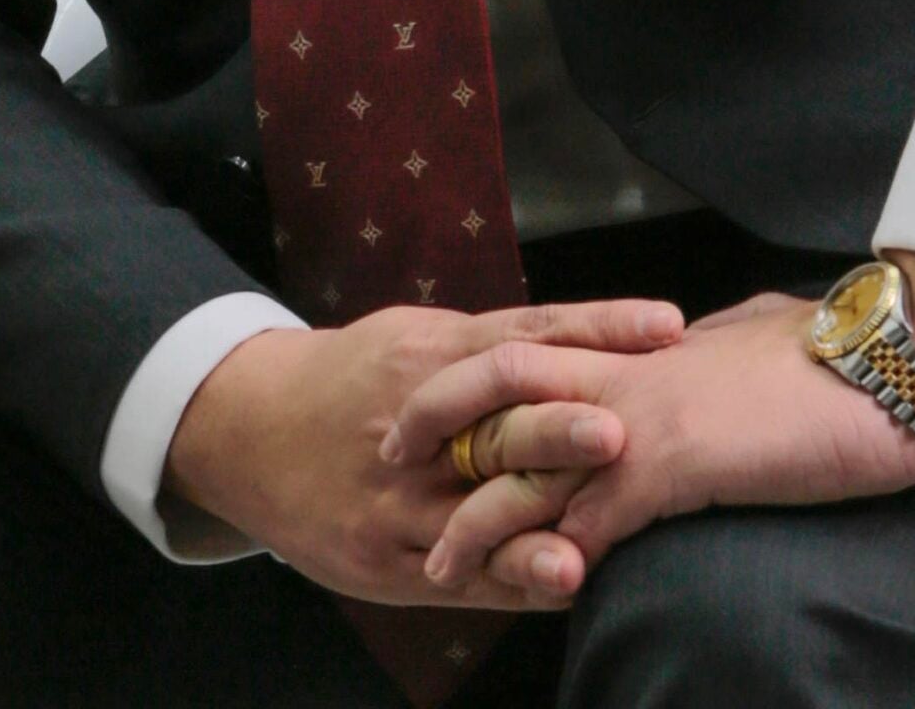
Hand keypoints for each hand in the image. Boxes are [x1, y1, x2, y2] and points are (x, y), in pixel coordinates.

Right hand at [160, 294, 682, 609]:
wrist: (251, 428)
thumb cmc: (353, 376)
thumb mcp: (412, 336)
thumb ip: (489, 344)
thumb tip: (586, 337)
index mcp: (432, 353)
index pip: (527, 336)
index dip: (595, 331)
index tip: (663, 327)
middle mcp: (418, 423)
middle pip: (496, 424)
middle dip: (557, 431)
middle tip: (623, 433)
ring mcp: (397, 496)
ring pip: (471, 513)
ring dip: (532, 530)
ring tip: (586, 549)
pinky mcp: (382, 554)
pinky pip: (453, 570)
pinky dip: (505, 578)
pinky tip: (555, 586)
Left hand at [389, 257, 914, 590]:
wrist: (892, 358)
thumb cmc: (835, 355)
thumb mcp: (749, 344)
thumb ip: (705, 352)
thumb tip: (696, 343)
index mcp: (645, 344)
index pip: (540, 349)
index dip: (479, 374)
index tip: (434, 402)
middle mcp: (631, 367)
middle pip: (501, 379)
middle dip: (438, 419)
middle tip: (387, 458)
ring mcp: (647, 411)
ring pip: (530, 454)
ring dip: (480, 512)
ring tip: (435, 559)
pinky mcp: (677, 460)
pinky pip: (593, 511)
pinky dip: (552, 550)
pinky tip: (527, 584)